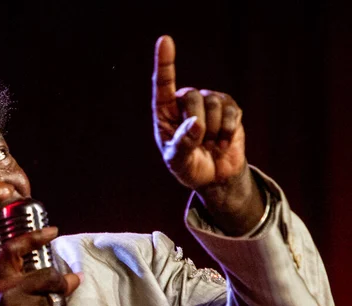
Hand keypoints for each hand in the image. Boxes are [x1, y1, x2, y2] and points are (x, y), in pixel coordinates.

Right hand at [0, 227, 80, 305]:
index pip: (13, 250)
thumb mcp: (1, 297)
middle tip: (70, 284)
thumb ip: (25, 283)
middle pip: (50, 277)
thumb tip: (70, 277)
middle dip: (64, 283)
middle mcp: (9, 294)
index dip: (33, 237)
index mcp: (0, 282)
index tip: (52, 231)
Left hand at [152, 35, 263, 234]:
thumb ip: (183, 144)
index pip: (162, 85)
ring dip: (214, 131)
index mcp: (166, 113)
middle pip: (193, 97)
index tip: (165, 41)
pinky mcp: (229, 108)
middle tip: (200, 143)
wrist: (214, 177)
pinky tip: (223, 143)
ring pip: (214, 104)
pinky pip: (231, 113)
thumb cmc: (189, 167)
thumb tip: (196, 123)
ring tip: (210, 145)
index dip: (164, 63)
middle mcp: (186, 103)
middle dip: (199, 124)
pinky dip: (228, 132)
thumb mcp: (178, 161)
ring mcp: (208, 103)